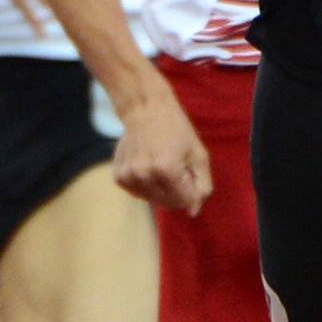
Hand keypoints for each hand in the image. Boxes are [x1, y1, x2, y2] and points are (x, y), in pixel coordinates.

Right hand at [114, 82, 212, 215]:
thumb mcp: (199, 154)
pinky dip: (148, 185)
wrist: (145, 110)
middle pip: (169, 203)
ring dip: (163, 189)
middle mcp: (144, 175)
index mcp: (167, 169)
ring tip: (161, 164)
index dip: (192, 191)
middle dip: (178, 191)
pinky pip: (140, 194)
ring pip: (154, 201)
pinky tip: (149, 165)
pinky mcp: (119, 178)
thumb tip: (193, 212)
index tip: (190, 172)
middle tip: (177, 166)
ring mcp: (129, 177)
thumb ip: (202, 185)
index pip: (185, 201)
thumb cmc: (177, 131)